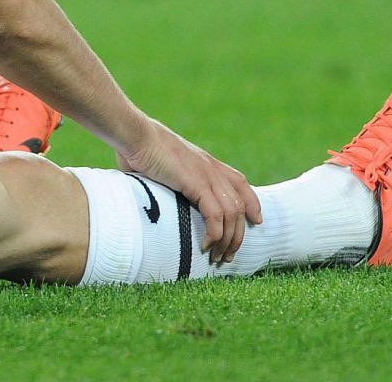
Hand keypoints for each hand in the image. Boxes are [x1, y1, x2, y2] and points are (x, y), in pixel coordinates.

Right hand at [115, 119, 262, 265]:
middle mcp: (212, 168)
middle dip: (238, 235)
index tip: (255, 221)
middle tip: (227, 256)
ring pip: (232, 214)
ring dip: (227, 240)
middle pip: (240, 205)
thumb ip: (168, 180)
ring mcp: (206, 175)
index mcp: (206, 162)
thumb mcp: (163, 165)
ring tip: (216, 257)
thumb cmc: (140, 148)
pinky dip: (213, 234)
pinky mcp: (196, 183)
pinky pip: (215, 215)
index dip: (252, 203)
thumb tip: (154, 197)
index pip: (240, 183)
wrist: (136, 135)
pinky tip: (204, 246)